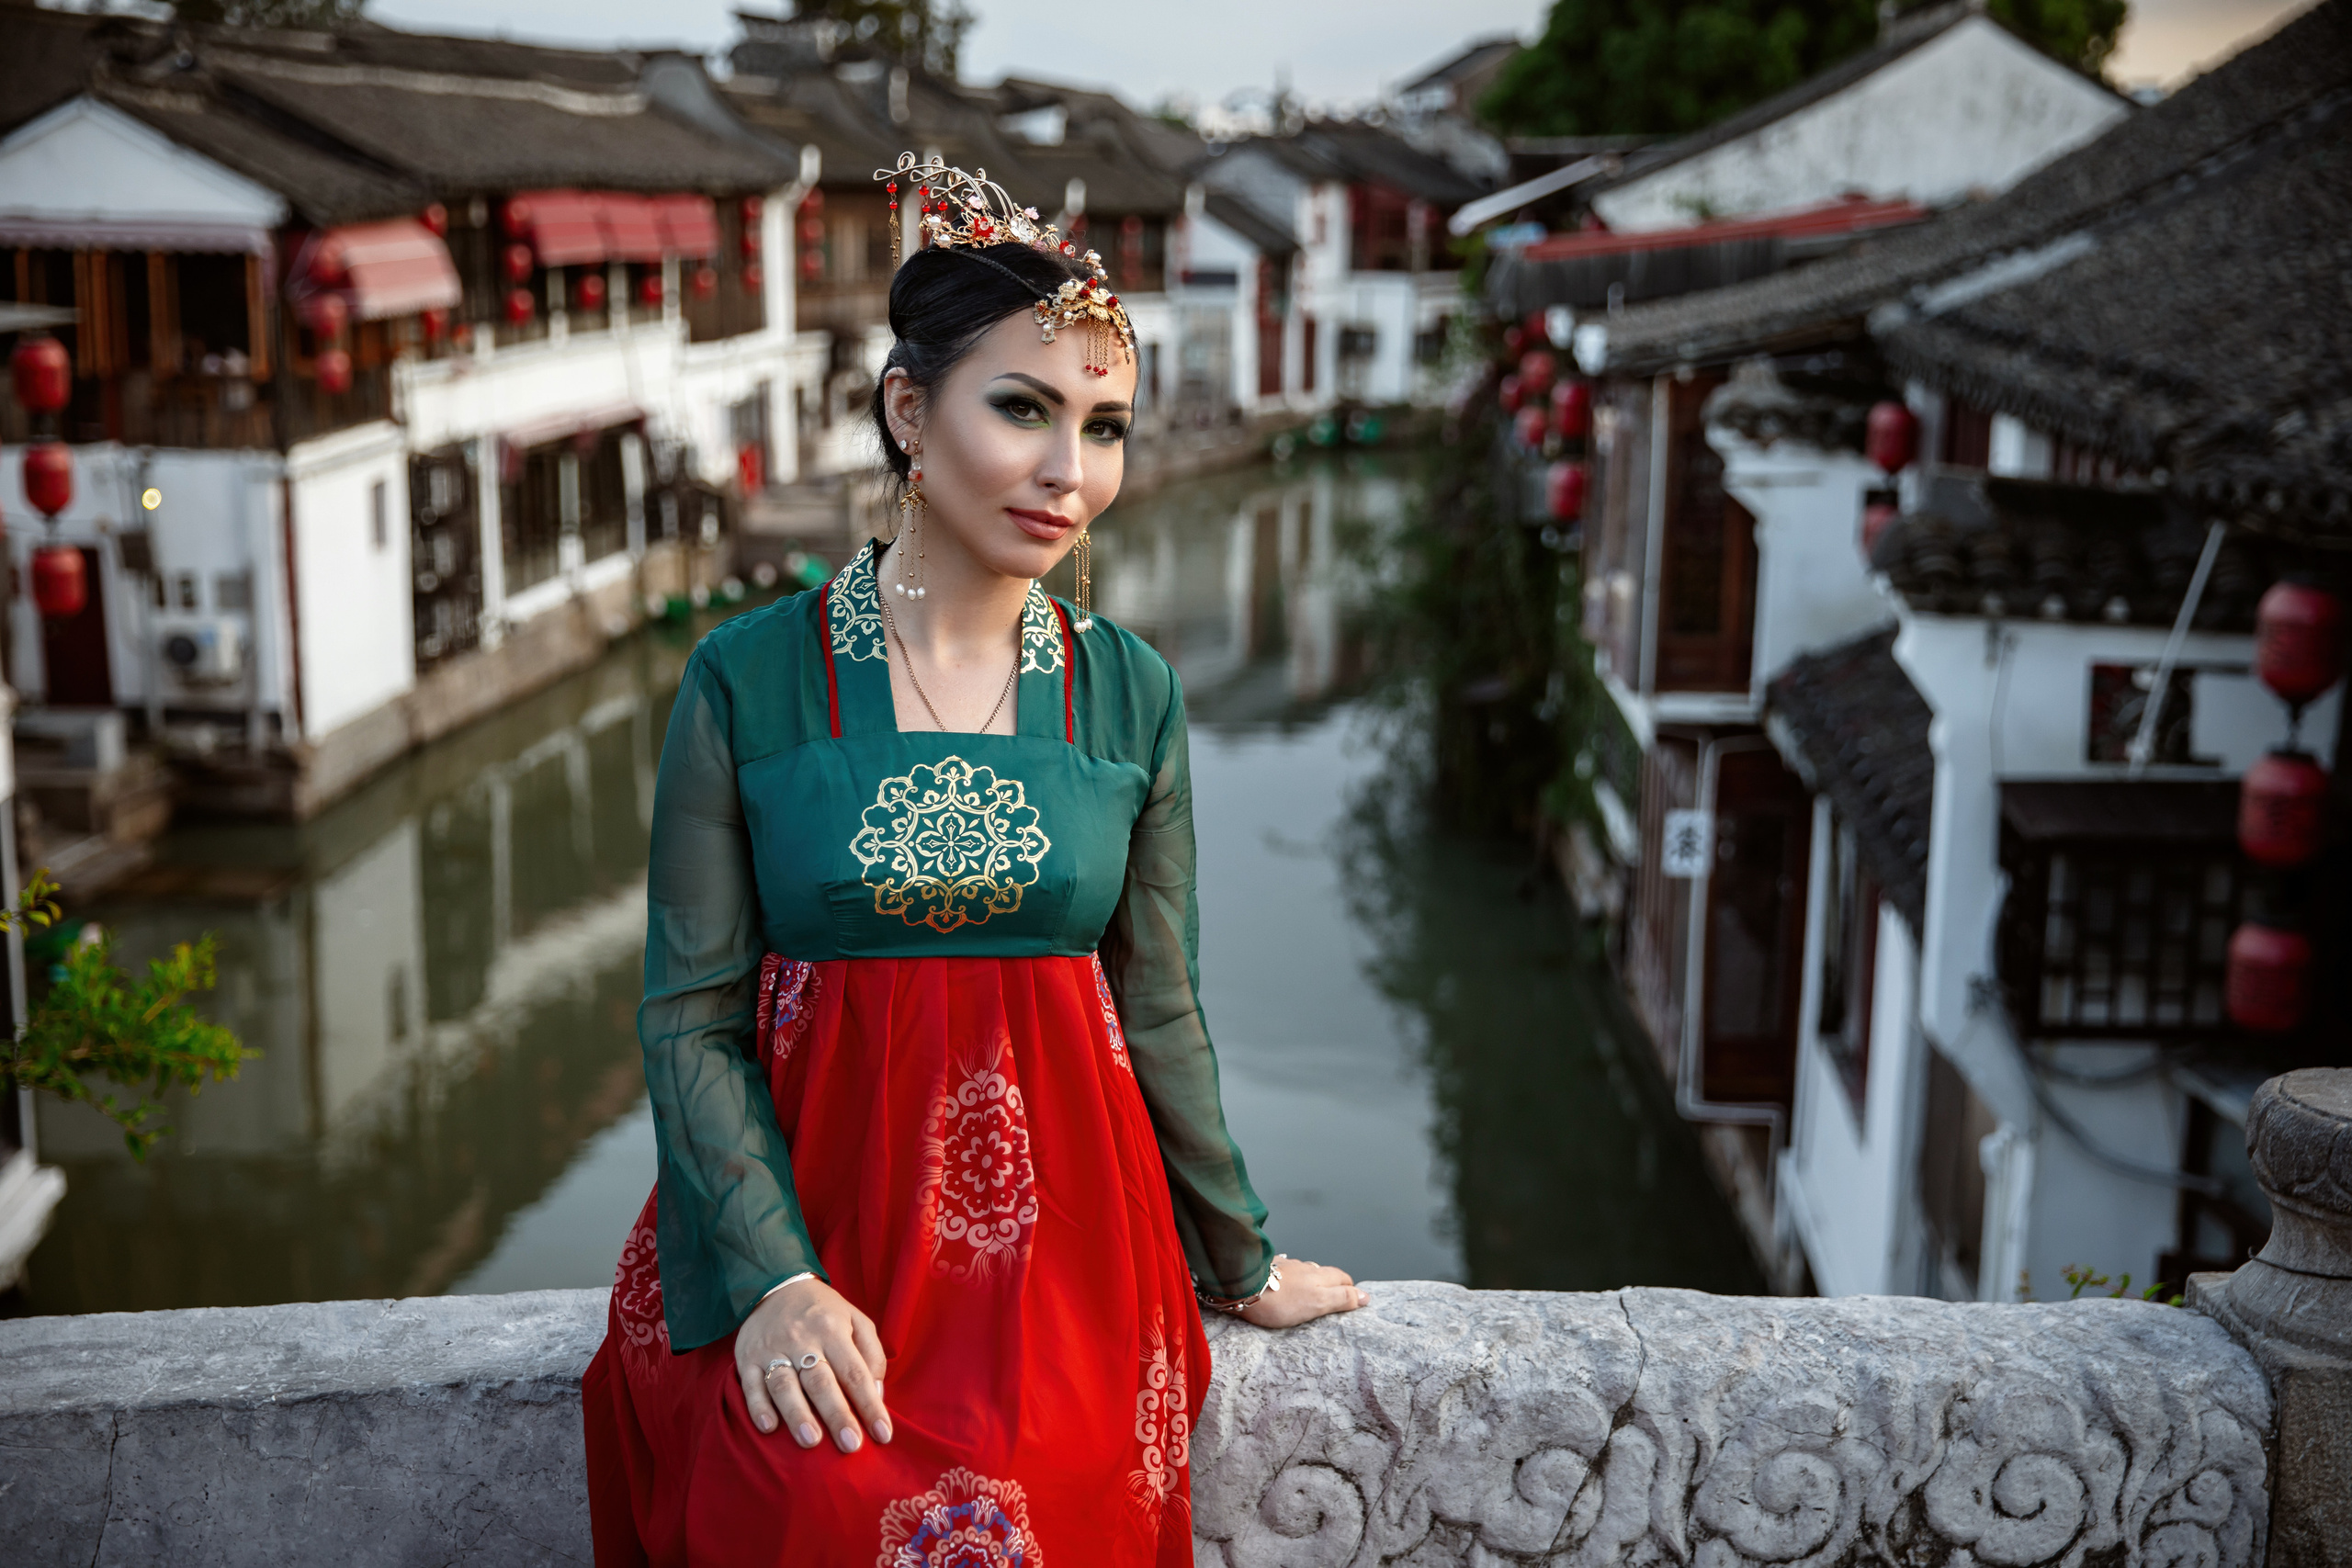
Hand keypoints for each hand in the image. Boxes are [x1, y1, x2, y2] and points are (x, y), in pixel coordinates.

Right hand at [733, 1276, 890, 1451]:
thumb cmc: (823, 1312)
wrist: (775, 1286)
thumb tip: (877, 1394)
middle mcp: (803, 1339)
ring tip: (811, 1442)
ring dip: (798, 1415)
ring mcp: (772, 1348)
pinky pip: (751, 1384)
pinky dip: (758, 1407)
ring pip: (785, 1384)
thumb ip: (871, 1353)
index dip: (869, 1405)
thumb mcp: (856, 1319)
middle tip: (850, 1445)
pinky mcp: (747, 1357)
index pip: (855, 1372)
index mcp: (833, 1329)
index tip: (883, 1435)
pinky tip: (768, 1428)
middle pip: (821, 1381)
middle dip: (837, 1415)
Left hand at [1236, 1254, 1368, 1328]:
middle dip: (1335, 1282)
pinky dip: (1294, 1278)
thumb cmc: (1281, 1300)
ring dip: (1313, 1279)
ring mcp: (1287, 1266)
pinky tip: (1287, 1283)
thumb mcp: (1317, 1303)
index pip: (1343, 1279)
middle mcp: (1306, 1267)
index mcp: (1320, 1276)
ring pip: (1307, 1271)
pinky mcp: (1269, 1269)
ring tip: (1313, 1291)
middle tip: (1338, 1296)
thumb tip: (1366, 1296)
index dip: (1350, 1289)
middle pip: (1326, 1273)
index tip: (1353, 1299)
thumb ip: (1342, 1299)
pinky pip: (1288, 1272)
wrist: (1243, 1287)